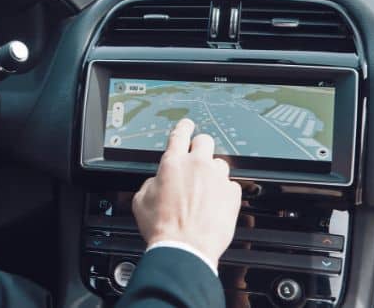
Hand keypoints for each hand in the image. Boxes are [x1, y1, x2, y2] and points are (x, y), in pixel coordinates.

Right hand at [131, 118, 241, 267]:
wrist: (184, 249)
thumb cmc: (162, 228)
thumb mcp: (141, 200)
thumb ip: (152, 182)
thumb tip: (158, 181)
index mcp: (173, 163)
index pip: (180, 134)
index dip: (184, 126)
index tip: (187, 124)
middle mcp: (197, 166)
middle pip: (205, 140)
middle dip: (200, 147)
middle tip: (196, 159)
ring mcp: (217, 179)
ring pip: (220, 163)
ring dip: (213, 172)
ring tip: (204, 190)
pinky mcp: (232, 195)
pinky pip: (231, 185)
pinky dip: (224, 192)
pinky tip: (215, 204)